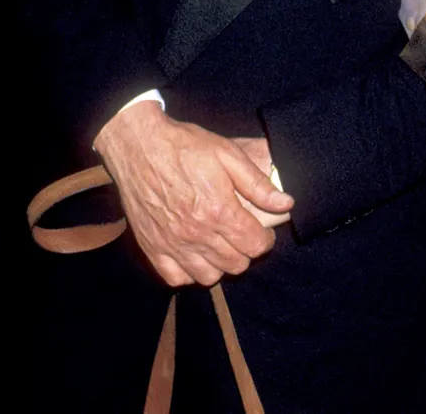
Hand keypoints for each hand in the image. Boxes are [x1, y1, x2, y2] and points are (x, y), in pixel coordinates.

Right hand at [93, 101, 292, 286]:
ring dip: (220, 263)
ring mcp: (173, 244)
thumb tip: (286, 204)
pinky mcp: (152, 248)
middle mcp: (197, 234)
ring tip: (220, 243)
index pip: (255, 245)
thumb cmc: (186, 147)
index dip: (265, 239)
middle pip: (235, 264)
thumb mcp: (228, 154)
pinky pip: (177, 278)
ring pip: (208, 276)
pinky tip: (194, 252)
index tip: (263, 230)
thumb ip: (257, 184)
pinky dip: (189, 272)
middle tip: (242, 233)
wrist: (140, 146)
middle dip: (245, 250)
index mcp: (219, 211)